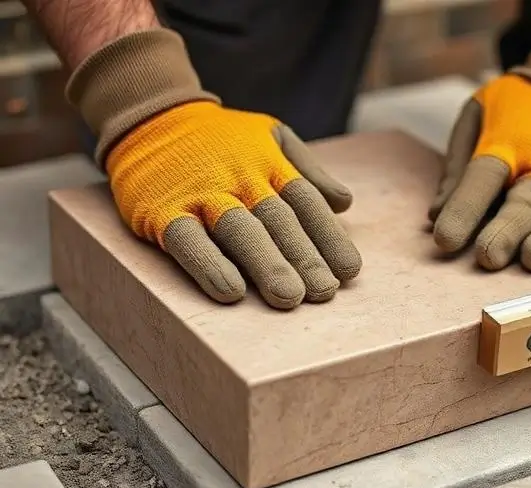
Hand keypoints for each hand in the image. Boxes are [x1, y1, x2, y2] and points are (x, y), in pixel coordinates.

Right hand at [66, 28, 360, 308]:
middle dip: (304, 257)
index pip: (306, 202)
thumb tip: (344, 203)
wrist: (150, 115)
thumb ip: (307, 170)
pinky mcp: (163, 211)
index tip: (349, 271)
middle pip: (278, 220)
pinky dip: (208, 265)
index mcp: (270, 164)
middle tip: (324, 292)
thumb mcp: (271, 136)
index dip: (329, 237)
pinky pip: (188, 240)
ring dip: (266, 264)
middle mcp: (241, 178)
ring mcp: (202, 194)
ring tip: (289, 297)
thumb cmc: (221, 138)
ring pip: (239, 230)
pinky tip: (231, 291)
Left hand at [429, 16, 530, 272]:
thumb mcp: (475, 117)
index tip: (444, 239)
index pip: (484, 176)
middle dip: (507, 230)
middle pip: (524, 201)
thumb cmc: (511, 108)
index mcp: (508, 140)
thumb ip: (456, 166)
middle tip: (487, 257)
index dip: (465, 208)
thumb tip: (436, 216)